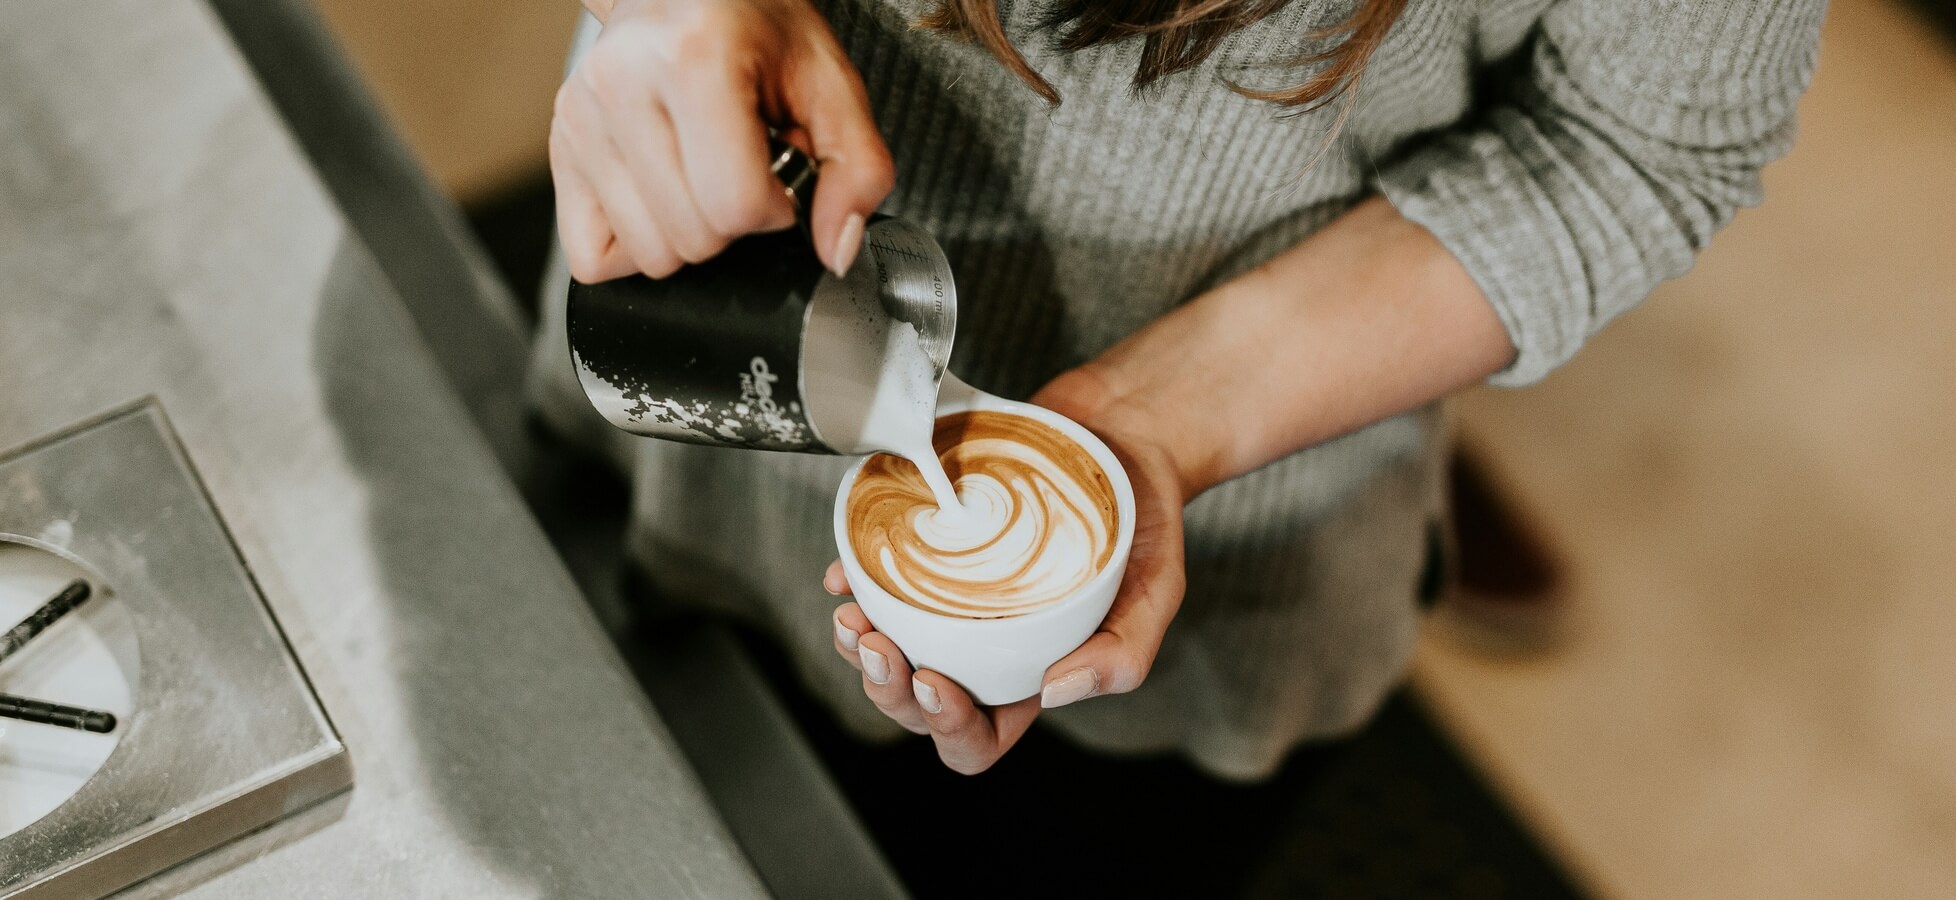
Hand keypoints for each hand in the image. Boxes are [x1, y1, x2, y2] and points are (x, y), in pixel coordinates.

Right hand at [551, 0, 893, 280]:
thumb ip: (858, 169)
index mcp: (694, 59)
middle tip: (740, 165)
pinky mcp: (561, 142)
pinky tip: (663, 197)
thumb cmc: (757, 28)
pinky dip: (636, 245)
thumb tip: (837, 249)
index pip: (735, 206)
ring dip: (689, 232)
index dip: (775, 208)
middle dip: (733, 221)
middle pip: (691, 239)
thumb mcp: (830, 83)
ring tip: (702, 171)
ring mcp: (582, 115)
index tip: (778, 172)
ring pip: (648, 255)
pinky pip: (593, 257)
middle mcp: (622, 83)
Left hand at [824, 368, 1196, 773]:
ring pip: (888, 649)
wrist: (1124, 434)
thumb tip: (1054, 692)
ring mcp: (953, 601)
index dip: (947, 727)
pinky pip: (878, 582)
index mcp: (1030, 674)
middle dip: (886, 688)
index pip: (979, 737)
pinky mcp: (933, 552)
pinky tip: (844, 573)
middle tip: (877, 645)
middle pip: (917, 703)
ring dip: (858, 648)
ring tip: (851, 617)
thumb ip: (1123, 653)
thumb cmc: (1143, 519)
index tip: (933, 680)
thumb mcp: (1158, 589)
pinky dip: (852, 583)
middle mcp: (984, 647)